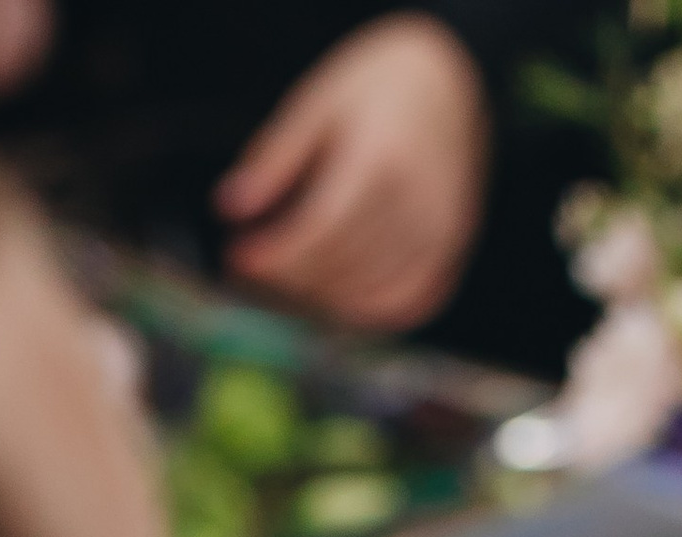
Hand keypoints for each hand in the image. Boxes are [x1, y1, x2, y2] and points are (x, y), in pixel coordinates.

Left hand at [214, 17, 489, 335]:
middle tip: (254, 273)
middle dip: (290, 279)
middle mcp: (416, 201)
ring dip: (322, 300)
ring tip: (288, 280)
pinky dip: (367, 311)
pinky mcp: (452, 249)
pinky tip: (335, 296)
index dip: (276, 254)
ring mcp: (441, 231)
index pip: (320, 229)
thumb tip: (229, 208)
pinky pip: (408, 303)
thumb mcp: (316, 104)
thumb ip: (273, 158)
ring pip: (371, 294)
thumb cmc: (376, 87)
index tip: (238, 259)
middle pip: (343, 267)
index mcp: (379, 158)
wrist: (452, 79)